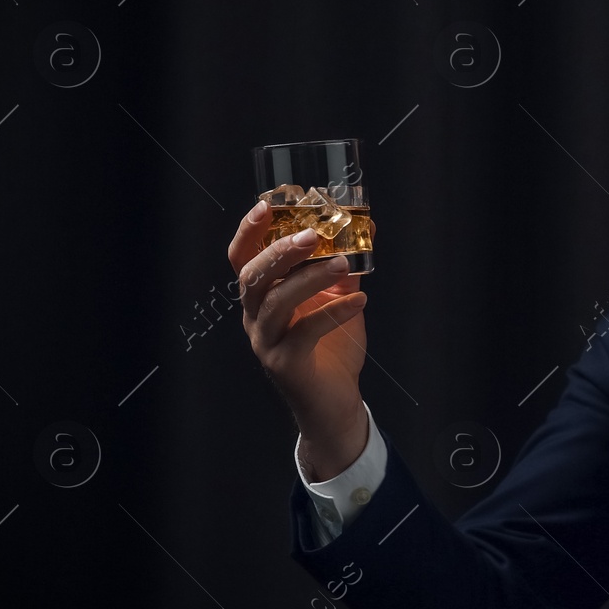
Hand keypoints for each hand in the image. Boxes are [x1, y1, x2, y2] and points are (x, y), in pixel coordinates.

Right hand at [227, 201, 373, 479]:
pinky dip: (333, 312)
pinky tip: (359, 300)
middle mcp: (256, 317)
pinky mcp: (285, 364)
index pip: (243, 258)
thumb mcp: (337, 299)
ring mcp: (267, 341)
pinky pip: (304, 332)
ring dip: (309, 278)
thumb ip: (342, 266)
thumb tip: (365, 227)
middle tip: (312, 234)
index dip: (249, 231)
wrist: (335, 405)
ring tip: (342, 263)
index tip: (267, 203)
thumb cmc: (332, 349)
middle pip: (251, 277)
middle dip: (279, 251)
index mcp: (262, 297)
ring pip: (275, 301)